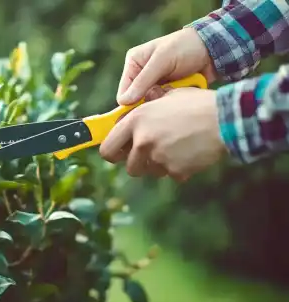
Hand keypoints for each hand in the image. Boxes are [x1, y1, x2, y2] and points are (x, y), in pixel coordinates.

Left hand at [99, 87, 227, 181]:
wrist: (225, 119)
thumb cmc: (197, 104)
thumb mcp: (169, 96)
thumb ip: (150, 103)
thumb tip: (141, 100)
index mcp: (136, 121)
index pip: (107, 148)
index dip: (111, 153)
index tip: (117, 154)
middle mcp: (142, 141)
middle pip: (130, 167)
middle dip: (138, 163)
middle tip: (151, 155)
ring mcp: (158, 158)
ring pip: (151, 171)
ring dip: (159, 165)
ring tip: (176, 148)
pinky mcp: (175, 170)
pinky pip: (172, 174)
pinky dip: (180, 167)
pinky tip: (191, 153)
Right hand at [117, 28, 216, 105]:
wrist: (214, 49)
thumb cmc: (186, 47)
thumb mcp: (162, 60)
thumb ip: (143, 81)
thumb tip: (123, 102)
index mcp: (134, 63)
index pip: (123, 92)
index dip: (130, 104)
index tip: (141, 113)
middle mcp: (141, 75)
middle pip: (136, 102)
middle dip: (148, 104)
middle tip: (162, 101)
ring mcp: (155, 85)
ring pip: (149, 106)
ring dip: (160, 104)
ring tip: (173, 97)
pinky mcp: (167, 92)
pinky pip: (163, 106)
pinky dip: (170, 105)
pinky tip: (179, 100)